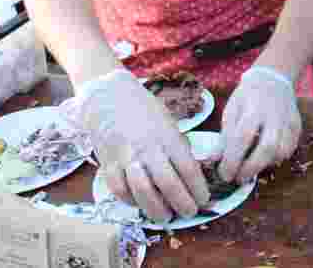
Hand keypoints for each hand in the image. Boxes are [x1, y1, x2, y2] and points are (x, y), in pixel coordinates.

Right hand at [60, 68, 209, 223]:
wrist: (108, 96)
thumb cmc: (144, 109)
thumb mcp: (169, 123)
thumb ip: (178, 147)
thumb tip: (192, 173)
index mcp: (168, 137)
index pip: (188, 169)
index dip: (198, 189)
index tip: (204, 200)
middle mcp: (148, 148)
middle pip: (168, 184)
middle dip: (182, 203)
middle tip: (189, 213)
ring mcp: (126, 157)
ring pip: (143, 191)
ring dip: (156, 209)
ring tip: (166, 216)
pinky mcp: (108, 163)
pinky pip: (120, 190)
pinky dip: (132, 201)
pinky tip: (141, 204)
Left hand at [218, 66, 300, 183]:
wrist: (273, 79)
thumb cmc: (247, 96)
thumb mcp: (231, 110)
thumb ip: (225, 136)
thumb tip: (214, 160)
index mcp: (253, 107)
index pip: (242, 137)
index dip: (233, 160)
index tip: (224, 174)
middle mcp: (274, 114)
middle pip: (268, 147)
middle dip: (251, 168)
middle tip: (238, 178)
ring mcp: (289, 120)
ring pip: (282, 151)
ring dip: (265, 165)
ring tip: (251, 167)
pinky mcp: (298, 126)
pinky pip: (290, 149)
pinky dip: (277, 158)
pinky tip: (265, 158)